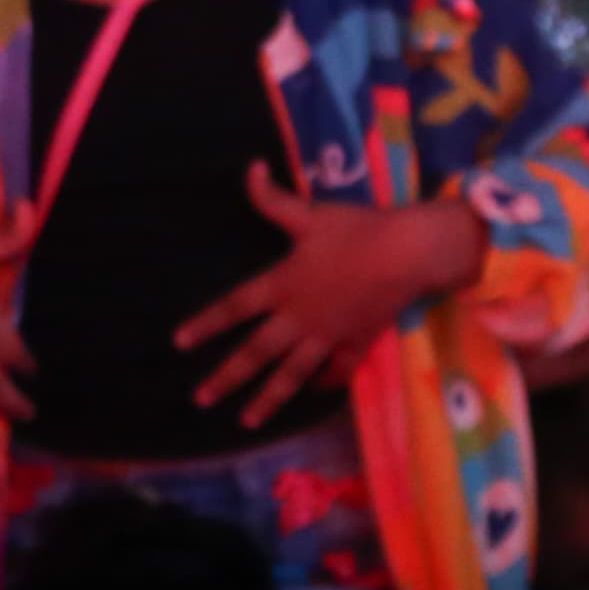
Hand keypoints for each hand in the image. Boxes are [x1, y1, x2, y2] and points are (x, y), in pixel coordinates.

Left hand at [174, 167, 489, 428]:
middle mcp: (299, 317)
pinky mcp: (357, 342)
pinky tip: (313, 392)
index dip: (205, 323)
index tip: (179, 342)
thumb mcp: (310, 212)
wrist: (409, 253)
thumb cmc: (358, 229)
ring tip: (245, 420)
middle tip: (201, 398)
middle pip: (256, 352)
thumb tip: (249, 169)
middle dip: (226, 377)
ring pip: (292, 373)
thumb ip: (273, 199)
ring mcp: (327, 335)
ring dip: (267, 398)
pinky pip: (336, 370)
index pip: (234, 307)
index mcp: (283, 284)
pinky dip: (324, 383)